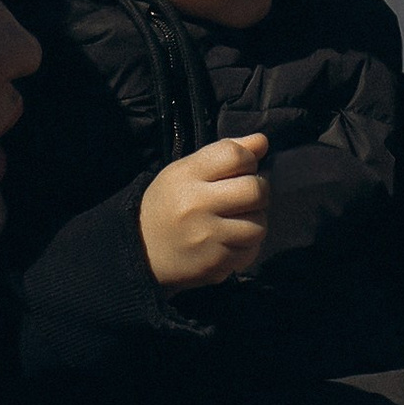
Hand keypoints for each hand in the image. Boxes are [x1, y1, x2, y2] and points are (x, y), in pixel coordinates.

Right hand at [141, 133, 270, 289]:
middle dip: (260, 191)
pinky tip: (232, 240)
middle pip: (255, 190)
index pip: (235, 155)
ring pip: (259, 224)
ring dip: (256, 220)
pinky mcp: (215, 263)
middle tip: (247, 196)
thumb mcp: (186, 171)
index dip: (248, 160)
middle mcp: (195, 205)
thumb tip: (262, 141)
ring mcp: (206, 237)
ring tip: (240, 219)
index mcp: (186, 176)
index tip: (242, 169)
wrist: (141, 251)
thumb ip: (225, 153)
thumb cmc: (168, 204)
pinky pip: (251, 250)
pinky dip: (248, 245)